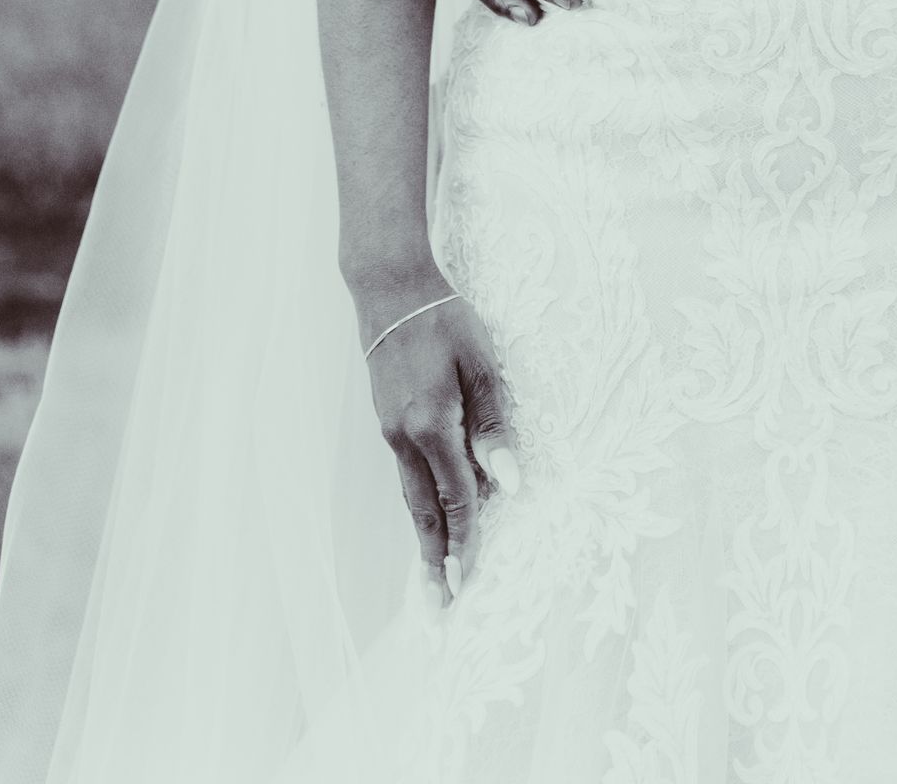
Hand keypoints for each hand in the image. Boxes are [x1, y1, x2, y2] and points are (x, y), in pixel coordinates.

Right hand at [361, 285, 519, 604]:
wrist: (390, 288)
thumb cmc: (443, 318)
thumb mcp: (481, 362)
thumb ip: (494, 425)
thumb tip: (510, 482)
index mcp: (431, 424)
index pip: (456, 496)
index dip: (467, 540)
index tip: (471, 580)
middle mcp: (403, 437)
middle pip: (423, 513)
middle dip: (435, 562)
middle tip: (442, 608)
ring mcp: (390, 432)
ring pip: (411, 498)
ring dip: (425, 540)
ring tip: (435, 580)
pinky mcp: (387, 423)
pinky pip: (406, 476)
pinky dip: (419, 506)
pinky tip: (430, 521)